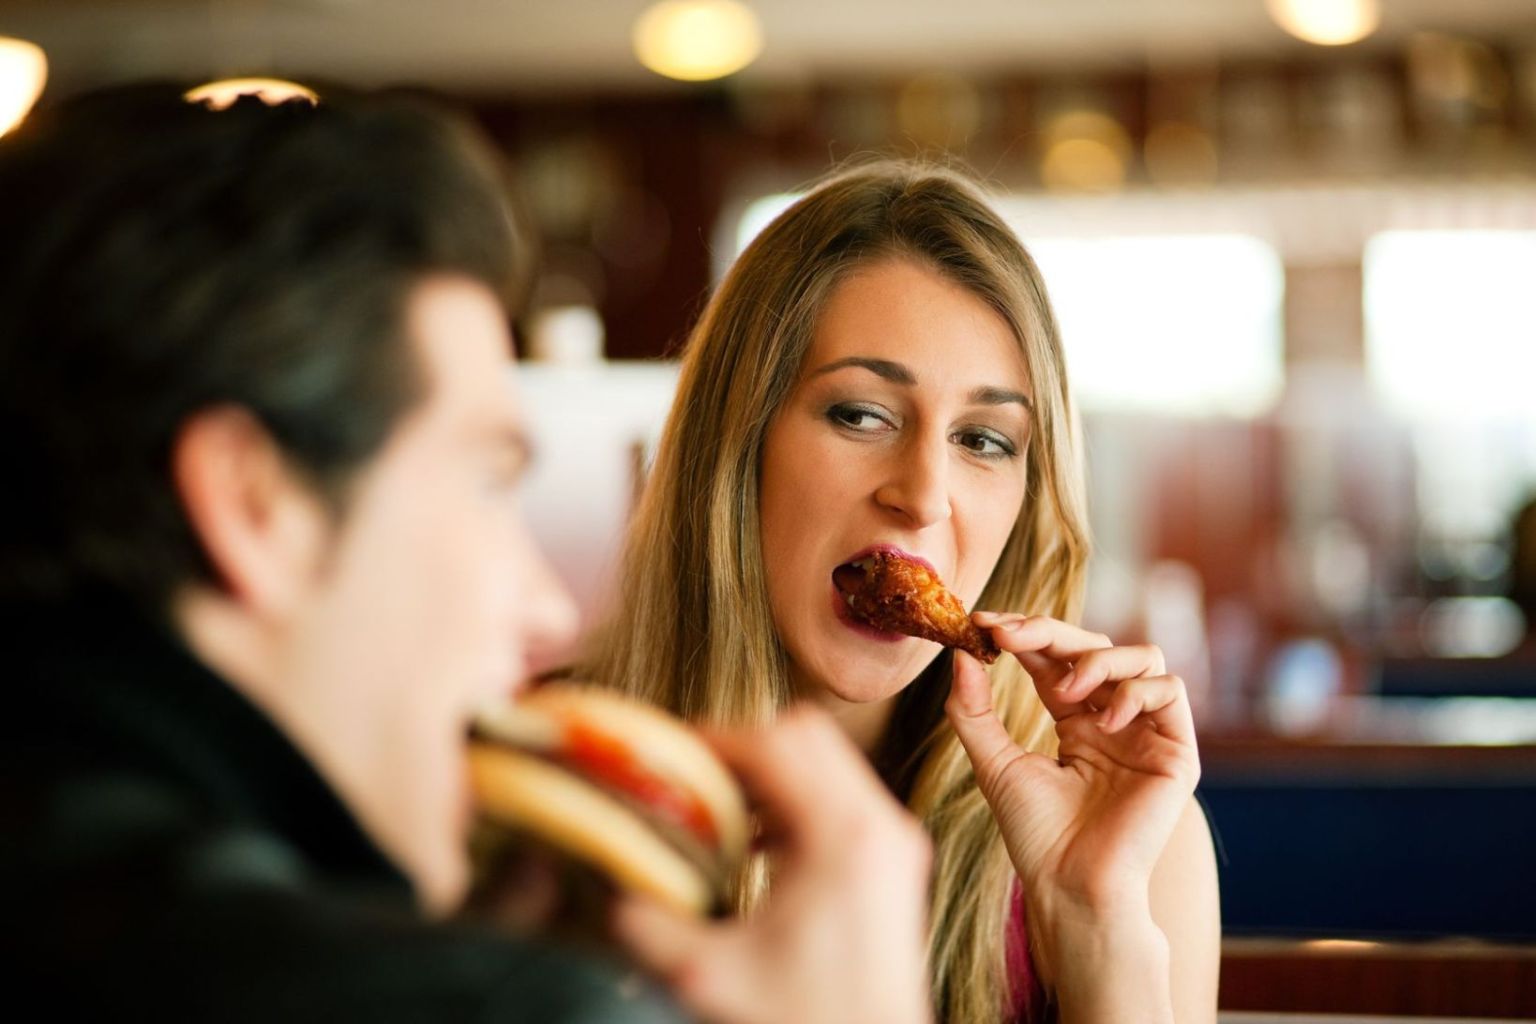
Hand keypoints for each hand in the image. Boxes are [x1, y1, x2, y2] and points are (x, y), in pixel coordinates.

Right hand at [611, 708, 933, 1023]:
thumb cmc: (807, 1023)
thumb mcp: (708, 977)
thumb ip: (645, 925)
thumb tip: (599, 879)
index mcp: (843, 838)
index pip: (772, 745)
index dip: (712, 741)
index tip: (666, 758)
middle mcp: (879, 825)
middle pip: (804, 734)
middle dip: (739, 746)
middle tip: (688, 778)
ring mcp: (893, 839)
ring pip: (824, 757)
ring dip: (766, 770)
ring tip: (712, 808)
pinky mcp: (893, 859)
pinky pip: (839, 794)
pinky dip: (792, 798)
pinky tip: (750, 842)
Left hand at [946, 615, 1198, 951]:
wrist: (1071, 885)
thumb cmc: (1034, 835)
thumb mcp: (993, 763)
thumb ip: (974, 711)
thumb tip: (959, 656)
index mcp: (1073, 721)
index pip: (1053, 659)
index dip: (1023, 634)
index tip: (983, 623)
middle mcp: (1112, 719)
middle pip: (1093, 646)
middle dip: (1049, 632)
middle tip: (1008, 635)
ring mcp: (1145, 733)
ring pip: (1140, 656)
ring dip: (1098, 659)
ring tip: (1066, 690)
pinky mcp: (1176, 751)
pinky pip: (1170, 690)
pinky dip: (1136, 692)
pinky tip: (1103, 721)